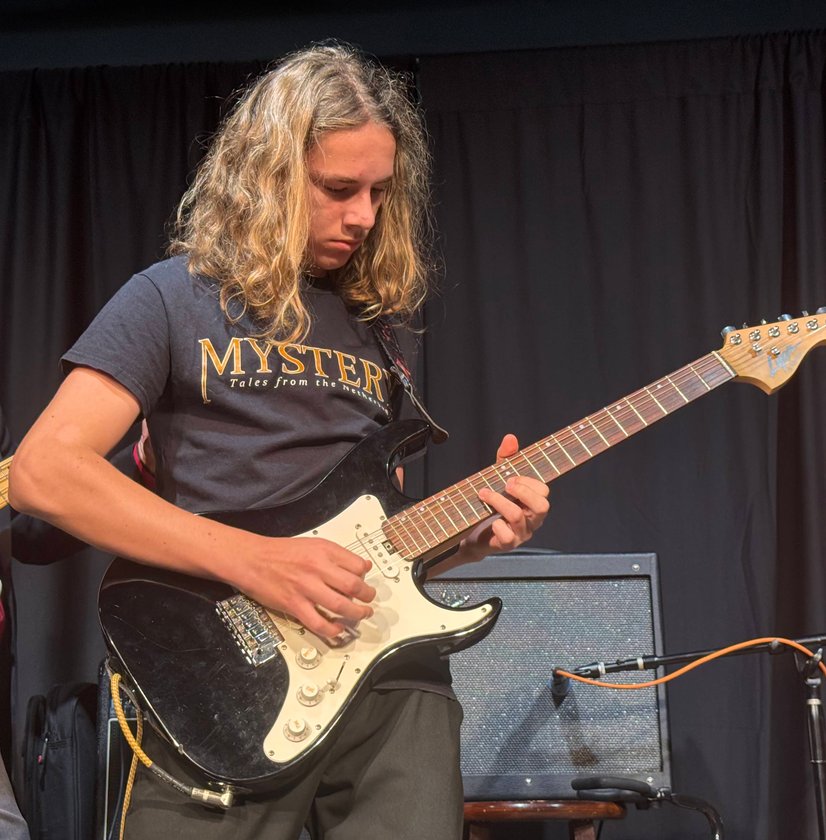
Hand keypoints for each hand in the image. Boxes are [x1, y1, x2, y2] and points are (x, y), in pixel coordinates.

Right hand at [242, 535, 375, 639]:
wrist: (251, 558)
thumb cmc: (280, 552)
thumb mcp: (313, 544)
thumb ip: (338, 555)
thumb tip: (363, 566)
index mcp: (324, 550)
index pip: (357, 565)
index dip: (366, 576)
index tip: (365, 581)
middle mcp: (317, 568)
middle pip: (354, 586)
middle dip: (367, 597)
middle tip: (369, 601)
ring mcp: (306, 588)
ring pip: (341, 606)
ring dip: (357, 614)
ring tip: (361, 615)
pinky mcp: (294, 605)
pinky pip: (319, 623)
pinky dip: (332, 630)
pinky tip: (338, 630)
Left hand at [459, 433, 549, 561]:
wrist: (472, 533)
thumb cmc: (491, 504)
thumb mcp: (498, 478)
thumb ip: (506, 459)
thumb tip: (510, 437)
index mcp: (533, 503)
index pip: (544, 492)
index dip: (529, 482)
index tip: (510, 477)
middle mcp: (532, 520)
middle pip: (542, 506)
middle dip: (522, 491)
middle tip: (505, 484)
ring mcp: (521, 534)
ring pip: (518, 516)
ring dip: (499, 501)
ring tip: (483, 493)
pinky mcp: (507, 545)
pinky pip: (508, 537)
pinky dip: (498, 525)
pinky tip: (490, 520)